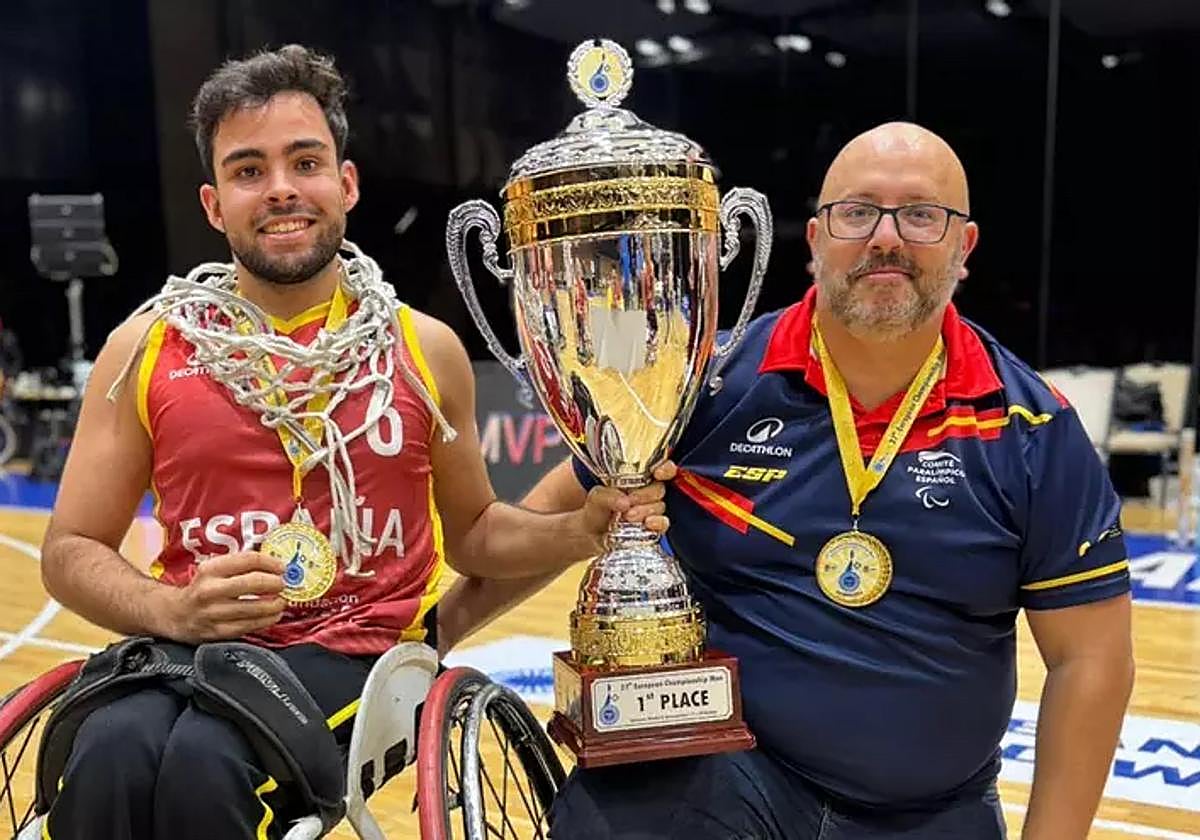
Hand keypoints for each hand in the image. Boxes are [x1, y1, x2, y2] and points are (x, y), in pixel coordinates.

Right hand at [161, 552, 287, 643]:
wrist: (174, 614)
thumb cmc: (202, 589)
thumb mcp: (214, 570)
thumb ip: (240, 566)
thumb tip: (275, 566)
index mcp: (210, 570)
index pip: (247, 560)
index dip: (270, 562)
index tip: (282, 567)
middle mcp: (210, 590)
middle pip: (252, 583)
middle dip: (274, 583)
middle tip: (283, 585)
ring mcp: (213, 613)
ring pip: (253, 608)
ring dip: (274, 604)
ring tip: (281, 601)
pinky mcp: (217, 632)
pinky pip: (247, 626)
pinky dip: (265, 621)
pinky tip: (272, 616)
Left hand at [578, 461, 676, 550]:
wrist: (589, 537)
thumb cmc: (592, 512)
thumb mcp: (594, 499)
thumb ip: (605, 496)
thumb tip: (624, 501)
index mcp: (632, 476)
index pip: (658, 466)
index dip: (664, 468)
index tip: (658, 473)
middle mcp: (644, 491)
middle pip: (659, 488)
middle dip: (645, 494)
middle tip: (629, 501)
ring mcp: (649, 510)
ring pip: (660, 506)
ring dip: (646, 510)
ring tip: (628, 516)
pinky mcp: (652, 527)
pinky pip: (663, 523)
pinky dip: (658, 523)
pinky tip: (648, 523)